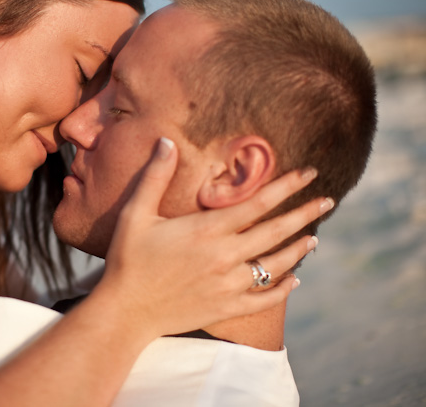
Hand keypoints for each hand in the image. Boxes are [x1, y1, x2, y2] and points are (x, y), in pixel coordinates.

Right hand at [100, 138, 326, 341]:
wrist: (125, 311)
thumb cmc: (127, 259)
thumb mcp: (135, 214)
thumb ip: (154, 177)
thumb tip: (166, 141)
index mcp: (206, 230)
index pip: (257, 203)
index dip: (286, 186)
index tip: (308, 173)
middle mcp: (225, 256)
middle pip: (276, 232)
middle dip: (305, 214)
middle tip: (327, 200)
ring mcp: (229, 284)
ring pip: (277, 265)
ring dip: (299, 249)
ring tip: (313, 239)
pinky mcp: (226, 307)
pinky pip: (266, 298)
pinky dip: (284, 288)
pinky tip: (294, 281)